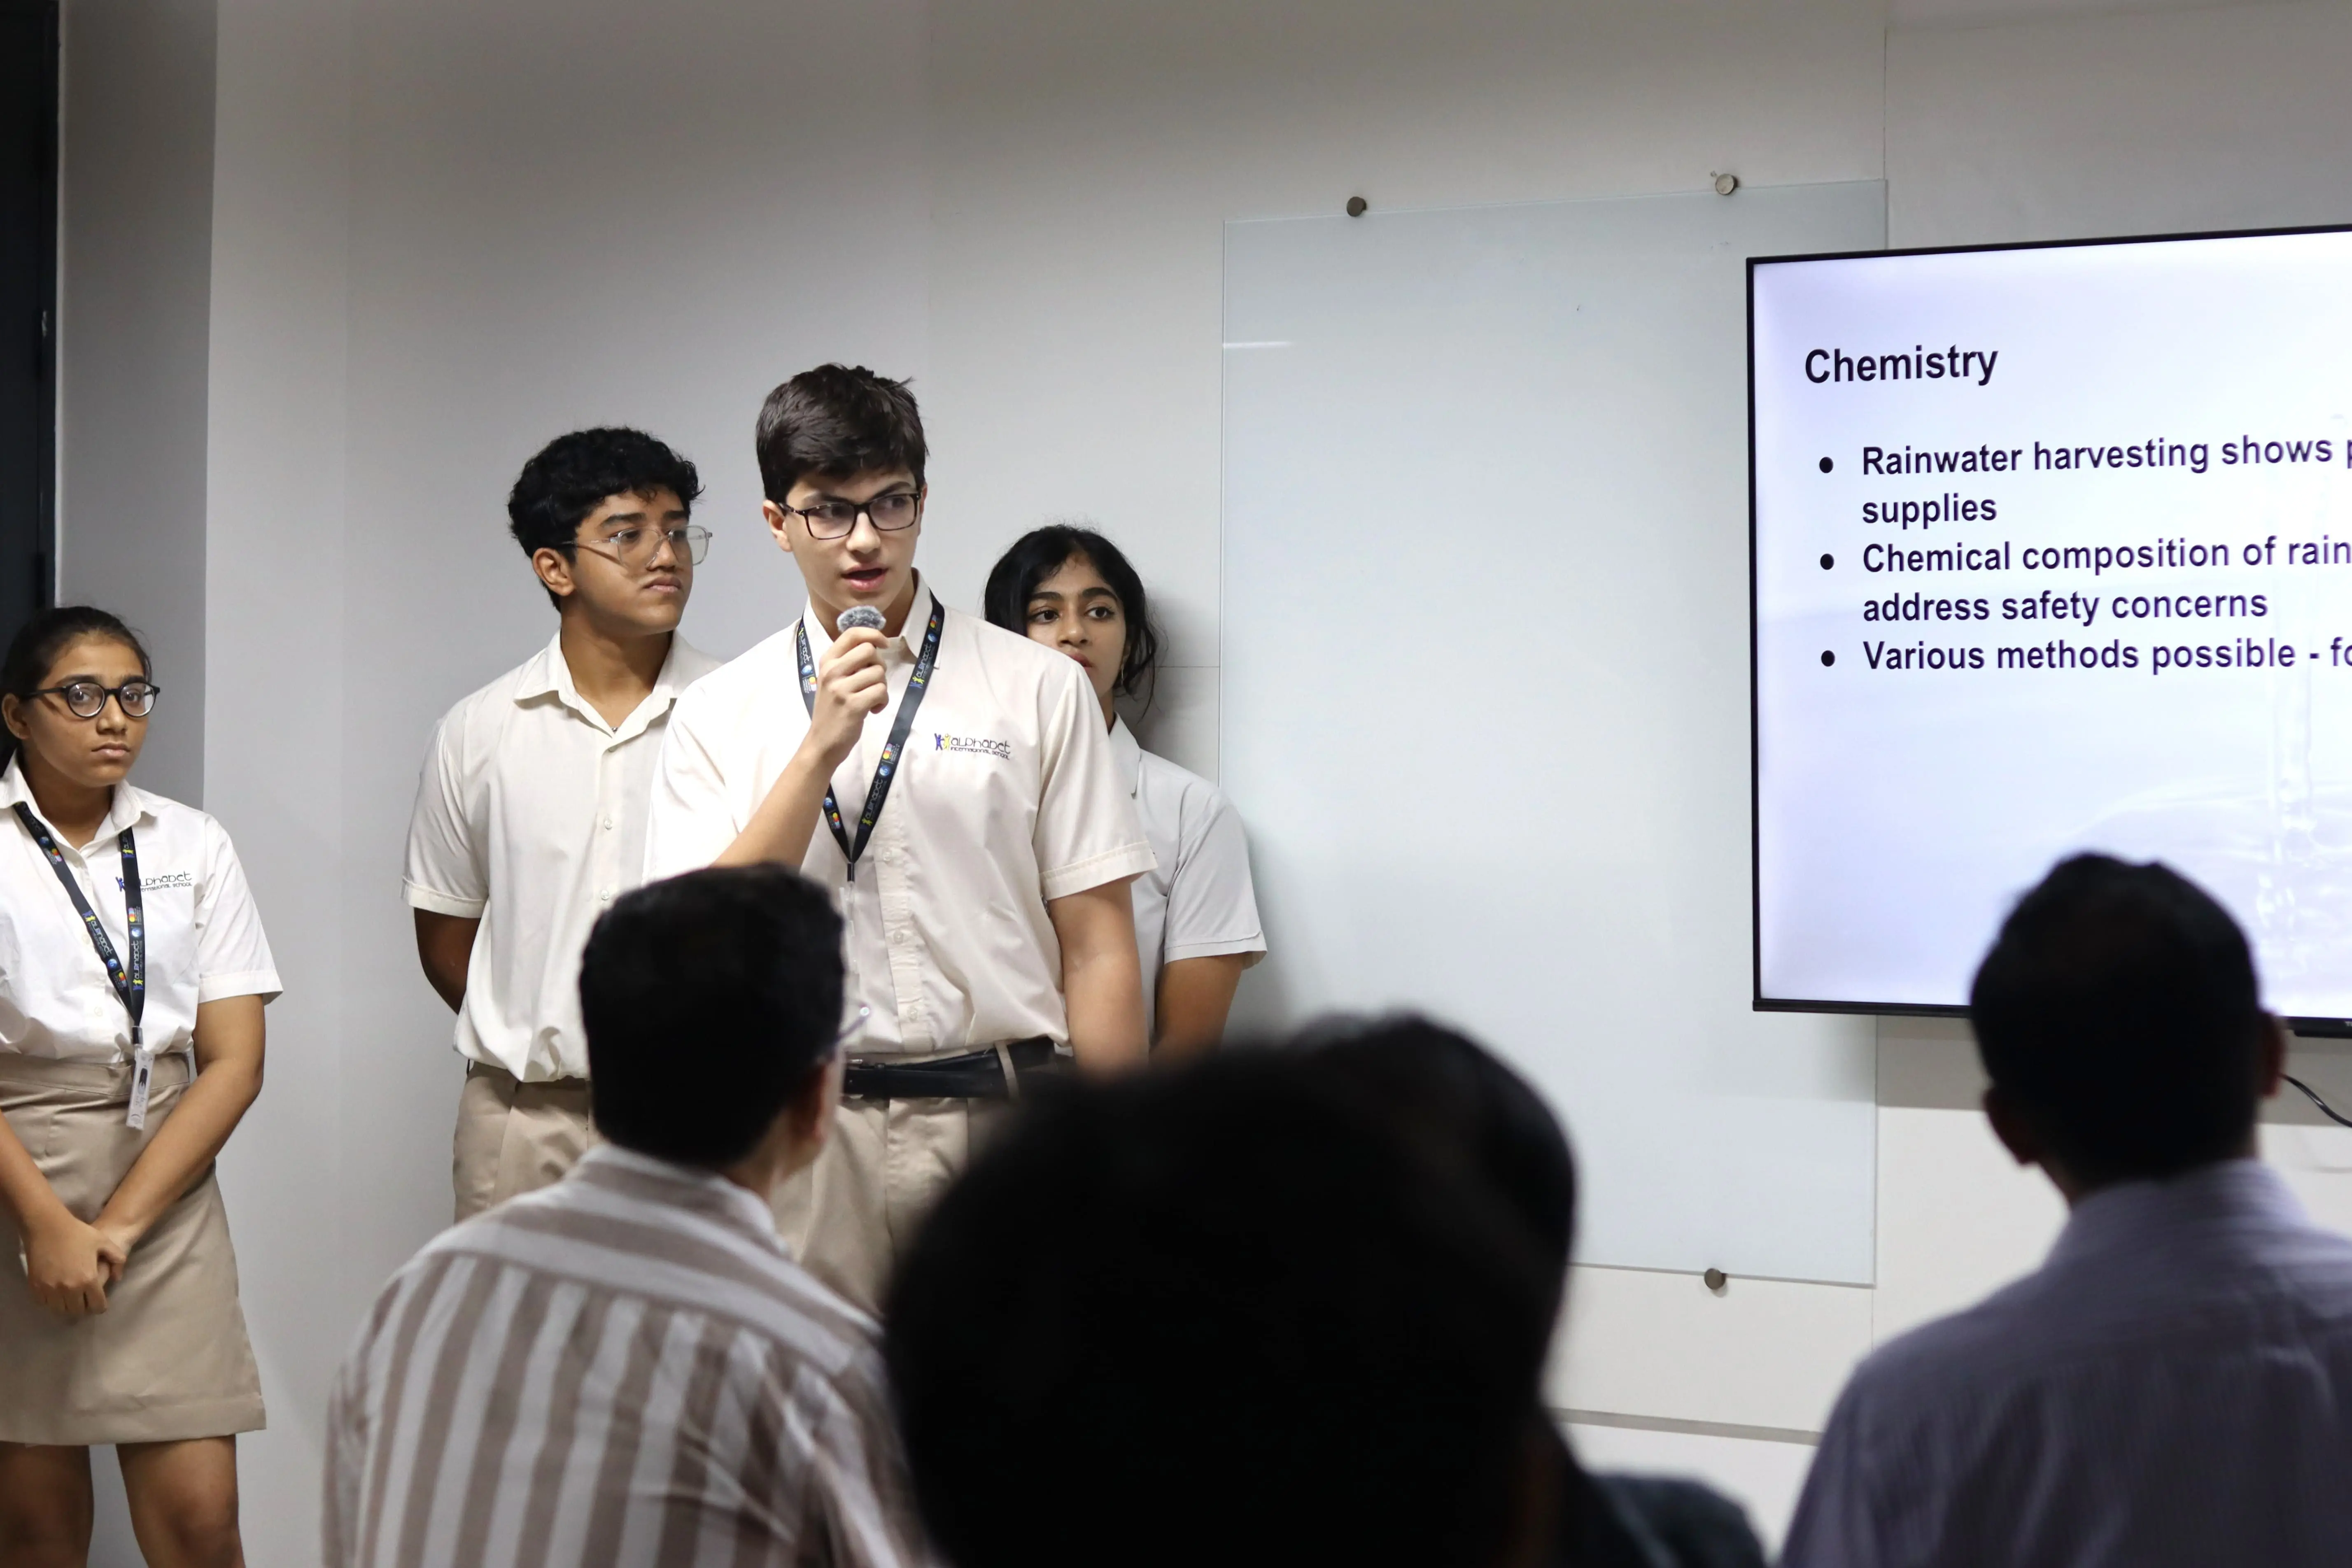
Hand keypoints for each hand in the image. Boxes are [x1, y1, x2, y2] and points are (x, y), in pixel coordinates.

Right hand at [23, 1208, 123, 1316]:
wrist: (47, 1227)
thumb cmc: (77, 1233)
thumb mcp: (104, 1242)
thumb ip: (117, 1258)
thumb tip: (118, 1277)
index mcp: (88, 1279)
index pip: (96, 1306)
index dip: (100, 1306)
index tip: (99, 1303)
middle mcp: (69, 1288)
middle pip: (78, 1311)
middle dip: (83, 1308)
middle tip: (84, 1301)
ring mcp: (50, 1289)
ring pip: (60, 1310)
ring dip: (66, 1306)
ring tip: (70, 1299)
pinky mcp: (35, 1286)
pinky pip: (44, 1303)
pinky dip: (50, 1301)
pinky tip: (55, 1293)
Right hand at [802, 627, 889, 771]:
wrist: (822, 742)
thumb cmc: (832, 710)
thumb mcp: (833, 680)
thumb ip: (848, 662)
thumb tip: (875, 645)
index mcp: (827, 661)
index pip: (852, 634)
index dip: (873, 634)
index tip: (884, 644)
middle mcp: (832, 671)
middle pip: (870, 651)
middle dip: (879, 665)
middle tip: (873, 681)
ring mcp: (841, 688)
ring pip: (879, 673)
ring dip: (882, 687)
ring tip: (870, 699)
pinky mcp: (853, 705)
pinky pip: (881, 692)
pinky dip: (883, 702)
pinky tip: (872, 709)